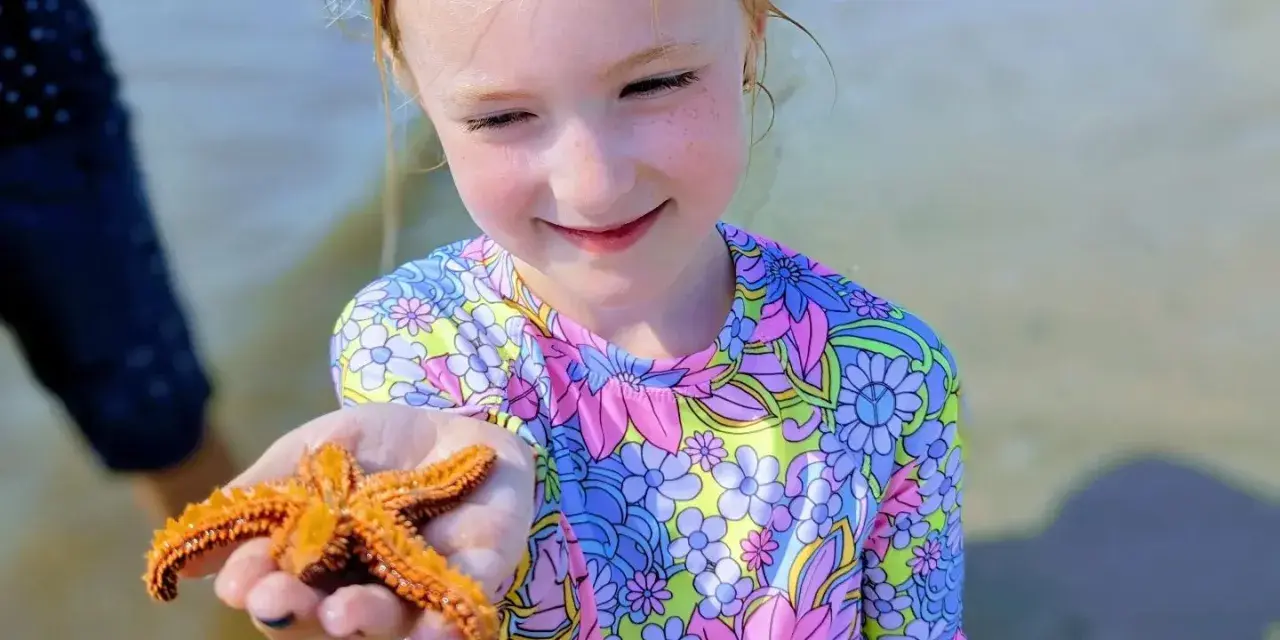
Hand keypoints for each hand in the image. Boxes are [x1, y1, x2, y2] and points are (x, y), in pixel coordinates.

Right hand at [192, 403, 534, 638]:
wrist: (457, 419)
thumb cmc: (377, 445)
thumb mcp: (314, 450)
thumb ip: (265, 492)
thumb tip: (189, 555)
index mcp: (317, 565)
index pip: (277, 586)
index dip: (255, 585)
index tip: (236, 581)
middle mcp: (364, 587)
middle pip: (325, 616)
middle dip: (297, 611)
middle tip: (274, 601)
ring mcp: (421, 586)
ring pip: (390, 622)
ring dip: (364, 621)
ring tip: (341, 613)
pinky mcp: (479, 574)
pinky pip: (462, 607)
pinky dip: (446, 623)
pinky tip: (432, 630)